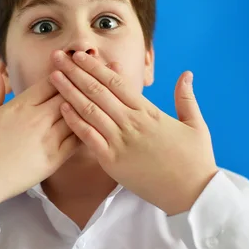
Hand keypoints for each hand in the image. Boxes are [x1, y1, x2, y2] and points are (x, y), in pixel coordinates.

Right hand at [0, 66, 78, 206]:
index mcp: (20, 105)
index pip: (51, 81)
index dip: (63, 73)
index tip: (71, 70)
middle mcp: (38, 119)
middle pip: (68, 95)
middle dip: (78, 87)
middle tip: (89, 83)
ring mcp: (48, 140)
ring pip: (76, 116)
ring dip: (85, 108)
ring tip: (95, 102)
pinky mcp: (54, 159)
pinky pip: (78, 141)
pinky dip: (86, 130)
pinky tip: (92, 126)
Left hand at [49, 50, 218, 215]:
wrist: (192, 193)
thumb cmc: (195, 160)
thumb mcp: (195, 124)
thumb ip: (186, 98)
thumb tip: (186, 74)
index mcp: (149, 111)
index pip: (116, 82)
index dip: (95, 66)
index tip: (79, 54)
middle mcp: (131, 122)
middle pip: (97, 91)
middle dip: (75, 72)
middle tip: (57, 57)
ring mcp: (120, 141)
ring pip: (89, 110)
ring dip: (69, 91)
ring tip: (53, 77)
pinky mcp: (112, 161)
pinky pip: (88, 137)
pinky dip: (74, 121)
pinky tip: (61, 108)